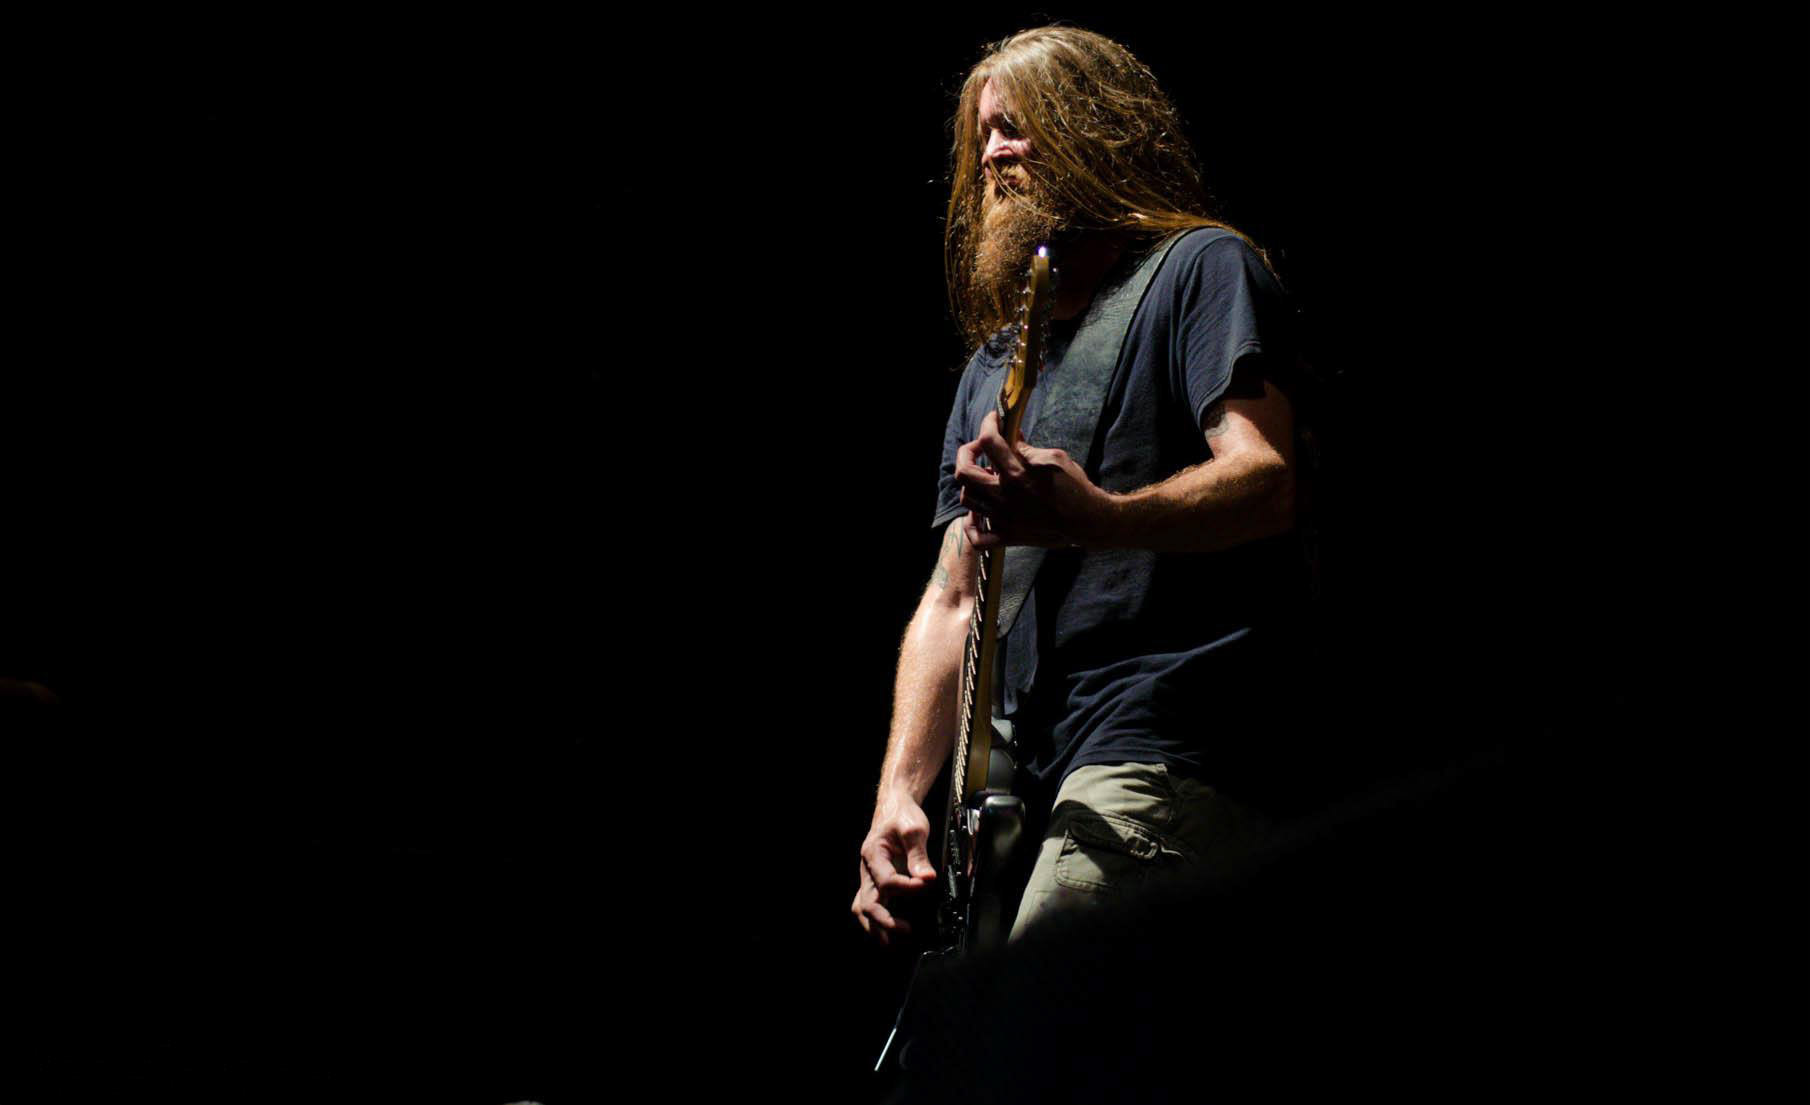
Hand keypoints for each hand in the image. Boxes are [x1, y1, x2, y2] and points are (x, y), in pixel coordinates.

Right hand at [851, 794, 936, 945]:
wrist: (894, 809)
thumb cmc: (902, 816)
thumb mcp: (914, 829)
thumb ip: (919, 855)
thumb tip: (927, 878)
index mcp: (873, 853)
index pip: (887, 881)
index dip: (907, 888)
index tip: (926, 885)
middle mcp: (867, 869)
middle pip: (867, 902)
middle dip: (885, 921)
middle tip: (906, 931)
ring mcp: (869, 877)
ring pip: (863, 908)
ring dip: (876, 927)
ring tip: (892, 944)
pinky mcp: (875, 883)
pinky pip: (869, 905)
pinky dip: (877, 922)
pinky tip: (889, 933)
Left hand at [954, 410, 1118, 548]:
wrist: (1087, 521)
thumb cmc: (1074, 487)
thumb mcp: (1055, 458)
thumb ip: (1027, 449)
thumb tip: (1011, 437)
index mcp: (1017, 474)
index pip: (989, 441)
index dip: (988, 423)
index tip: (994, 419)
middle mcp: (1004, 496)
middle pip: (964, 472)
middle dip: (967, 452)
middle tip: (979, 447)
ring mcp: (1003, 519)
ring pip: (967, 499)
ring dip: (971, 484)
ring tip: (985, 477)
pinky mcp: (1008, 536)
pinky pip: (977, 536)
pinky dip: (972, 524)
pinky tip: (979, 513)